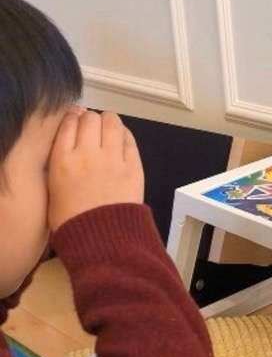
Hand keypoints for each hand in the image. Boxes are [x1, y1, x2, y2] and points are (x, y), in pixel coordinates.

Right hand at [48, 111, 143, 230]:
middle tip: (92, 127)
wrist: (102, 238)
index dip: (73, 118)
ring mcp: (113, 158)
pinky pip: (129, 139)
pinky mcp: (134, 165)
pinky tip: (121, 137)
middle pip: (90, 119)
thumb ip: (60, 162)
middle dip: (90, 119)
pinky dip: (124, 134)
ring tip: (108, 126)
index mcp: (62, 161)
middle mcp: (87, 154)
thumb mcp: (54, 189)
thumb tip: (69, 142)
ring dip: (109, 121)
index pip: (68, 124)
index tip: (76, 120)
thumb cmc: (72, 220)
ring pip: (111, 123)